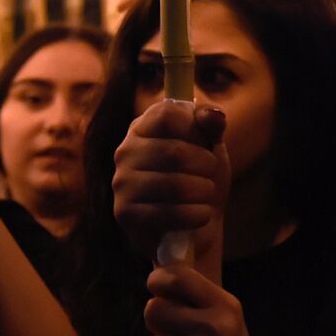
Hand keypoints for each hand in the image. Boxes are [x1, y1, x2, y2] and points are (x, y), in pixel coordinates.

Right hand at [112, 100, 228, 262]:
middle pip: (174, 152)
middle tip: (211, 173)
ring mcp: (122, 183)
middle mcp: (126, 151)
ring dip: (203, 190)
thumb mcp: (211, 143)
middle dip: (206, 165)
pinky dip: (196, 214)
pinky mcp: (125, 213)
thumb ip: (212, 125)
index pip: (167, 114)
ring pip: (174, 185)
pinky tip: (201, 214)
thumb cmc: (200, 175)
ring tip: (206, 192)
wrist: (195, 222)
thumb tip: (213, 116)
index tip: (205, 141)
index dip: (194, 128)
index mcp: (143, 126)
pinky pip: (169, 213)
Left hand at [141, 261, 276, 335]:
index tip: (155, 286)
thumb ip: (196, 300)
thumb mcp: (225, 322)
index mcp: (225, 306)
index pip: (179, 277)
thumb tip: (155, 275)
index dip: (158, 279)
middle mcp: (214, 327)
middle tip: (171, 334)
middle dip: (156, 323)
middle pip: (153, 309)